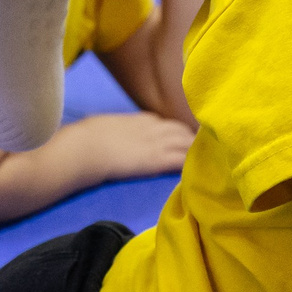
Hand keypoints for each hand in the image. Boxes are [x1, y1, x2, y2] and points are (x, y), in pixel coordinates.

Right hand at [74, 109, 195, 180]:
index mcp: (142, 119)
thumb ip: (116, 130)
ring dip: (196, 152)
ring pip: (187, 144)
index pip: (167, 124)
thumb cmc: (87, 137)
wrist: (86, 147)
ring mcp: (157, 144)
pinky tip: (196, 172)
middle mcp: (154, 128)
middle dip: (191, 140)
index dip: (176, 133)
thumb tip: (109, 134)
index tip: (181, 141)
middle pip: (182, 131)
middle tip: (200, 151)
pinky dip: (190, 165)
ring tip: (205, 161)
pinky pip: (182, 160)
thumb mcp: (106, 126)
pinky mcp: (157, 160)